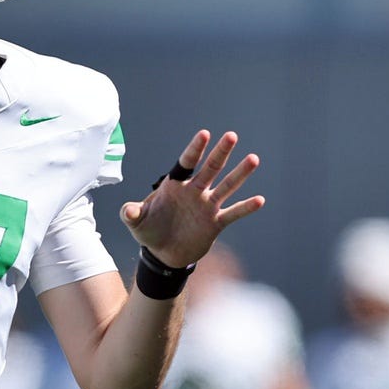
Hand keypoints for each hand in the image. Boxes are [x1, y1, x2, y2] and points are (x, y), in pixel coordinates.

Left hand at [120, 129, 263, 267]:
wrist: (164, 254)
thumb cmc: (149, 232)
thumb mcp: (137, 223)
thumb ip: (131, 213)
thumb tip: (128, 211)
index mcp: (175, 185)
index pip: (186, 163)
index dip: (195, 149)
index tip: (205, 134)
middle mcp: (194, 191)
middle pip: (210, 168)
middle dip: (220, 152)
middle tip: (231, 136)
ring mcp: (207, 206)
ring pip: (226, 186)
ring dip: (239, 174)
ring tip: (253, 159)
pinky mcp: (216, 223)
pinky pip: (233, 213)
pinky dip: (246, 208)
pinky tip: (260, 200)